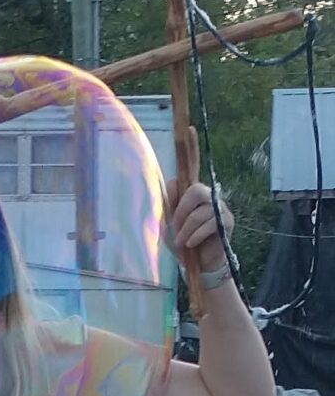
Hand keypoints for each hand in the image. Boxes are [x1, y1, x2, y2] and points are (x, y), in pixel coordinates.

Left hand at [166, 127, 233, 271]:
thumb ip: (168, 203)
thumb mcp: (168, 223)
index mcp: (191, 193)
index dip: (192, 148)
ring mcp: (219, 208)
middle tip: (175, 227)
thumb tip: (170, 181)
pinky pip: (208, 222)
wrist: (198, 266)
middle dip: (182, 210)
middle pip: (195, 190)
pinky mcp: (226, 221)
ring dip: (186, 227)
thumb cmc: (183, 242)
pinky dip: (196, 234)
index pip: (192, 166)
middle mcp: (208, 196)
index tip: (190, 129)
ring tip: (183, 241)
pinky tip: (192, 243)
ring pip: (200, 209)